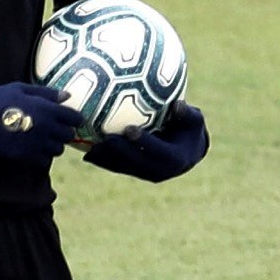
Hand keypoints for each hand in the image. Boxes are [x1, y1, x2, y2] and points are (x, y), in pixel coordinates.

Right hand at [0, 82, 84, 161]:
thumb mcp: (22, 89)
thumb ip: (46, 93)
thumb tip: (67, 96)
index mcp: (47, 109)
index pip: (74, 118)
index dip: (74, 119)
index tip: (70, 120)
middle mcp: (46, 128)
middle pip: (68, 136)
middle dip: (63, 132)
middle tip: (53, 129)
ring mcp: (36, 144)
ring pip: (57, 150)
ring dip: (52, 145)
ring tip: (41, 139)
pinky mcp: (25, 156)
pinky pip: (44, 161)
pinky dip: (41, 156)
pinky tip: (32, 148)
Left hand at [84, 102, 209, 181]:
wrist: (186, 152)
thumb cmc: (189, 129)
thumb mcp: (194, 120)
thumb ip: (188, 113)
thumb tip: (178, 104)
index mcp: (175, 158)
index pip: (158, 151)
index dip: (143, 141)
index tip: (130, 129)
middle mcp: (160, 171)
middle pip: (136, 162)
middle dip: (120, 151)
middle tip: (106, 137)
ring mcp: (145, 175)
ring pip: (123, 167)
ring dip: (106, 159)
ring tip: (90, 147)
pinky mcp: (134, 173)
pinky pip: (117, 167)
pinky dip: (102, 160)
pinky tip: (86, 150)